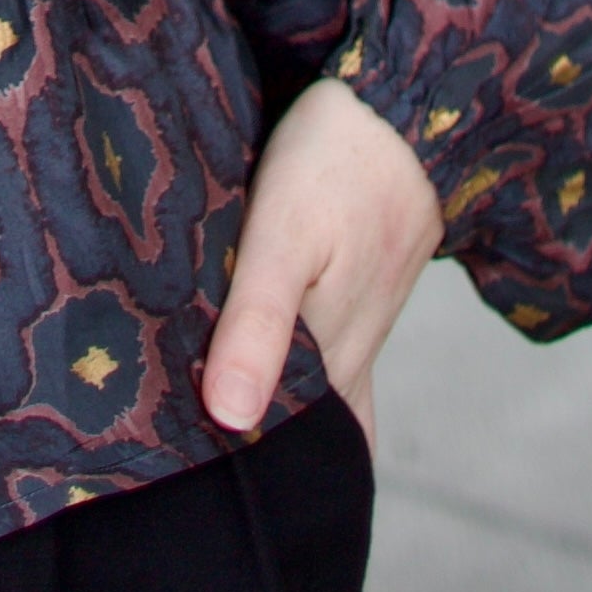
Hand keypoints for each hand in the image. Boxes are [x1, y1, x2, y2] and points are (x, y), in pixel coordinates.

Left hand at [202, 74, 443, 451]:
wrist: (401, 109)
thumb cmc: (332, 162)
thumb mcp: (281, 235)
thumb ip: (257, 326)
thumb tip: (232, 418)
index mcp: (332, 351)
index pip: (285, 438)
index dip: (242, 462)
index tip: (190, 483)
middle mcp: (354, 350)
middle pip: (306, 421)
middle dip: (261, 448)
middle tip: (197, 476)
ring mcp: (364, 321)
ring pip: (321, 389)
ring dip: (281, 411)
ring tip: (224, 445)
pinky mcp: (363, 291)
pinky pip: (337, 354)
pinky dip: (311, 378)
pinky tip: (285, 385)